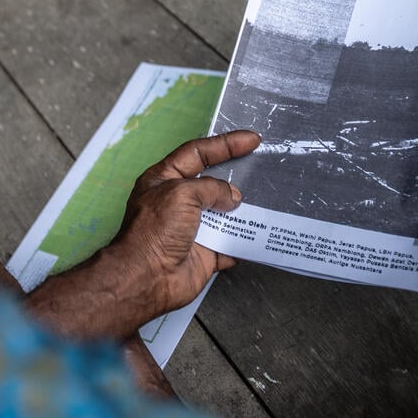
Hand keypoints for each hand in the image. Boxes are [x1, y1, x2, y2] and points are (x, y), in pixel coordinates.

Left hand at [24, 130, 258, 340]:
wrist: (148, 277)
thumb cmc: (154, 230)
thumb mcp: (182, 193)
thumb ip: (211, 188)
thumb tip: (233, 196)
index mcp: (165, 179)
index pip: (198, 152)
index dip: (225, 144)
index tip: (251, 140)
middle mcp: (179, 201)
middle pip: (214, 182)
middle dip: (238, 176)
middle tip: (263, 166)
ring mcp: (193, 227)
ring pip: (226, 214)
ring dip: (245, 210)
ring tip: (269, 199)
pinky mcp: (205, 252)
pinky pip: (231, 245)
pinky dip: (244, 242)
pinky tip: (259, 233)